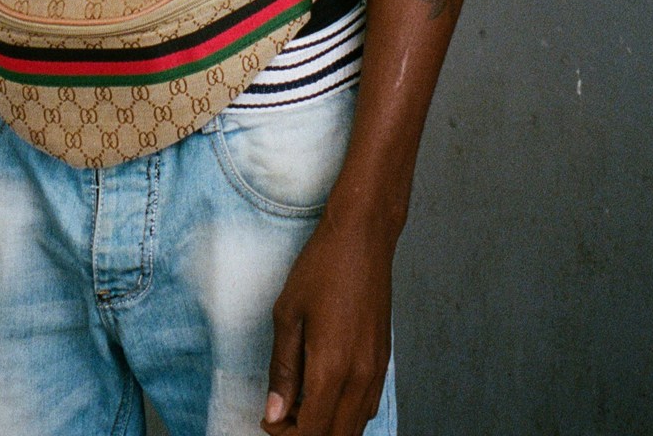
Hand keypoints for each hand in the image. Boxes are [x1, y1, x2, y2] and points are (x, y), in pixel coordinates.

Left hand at [262, 207, 393, 434]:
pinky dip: (346, 414)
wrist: (363, 237)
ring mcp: (377, 371)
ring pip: (355, 427)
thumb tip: (274, 413)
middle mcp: (360, 377)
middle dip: (304, 435)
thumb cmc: (322, 267)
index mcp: (332, 368)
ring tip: (300, 403)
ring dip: (327, 426)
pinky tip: (326, 393)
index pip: (312, 432)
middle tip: (281, 415)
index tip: (268, 420)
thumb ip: (282, 370)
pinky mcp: (383, 361)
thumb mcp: (288, 314)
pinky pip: (367, 407)